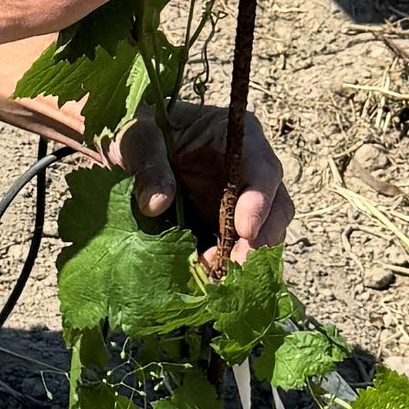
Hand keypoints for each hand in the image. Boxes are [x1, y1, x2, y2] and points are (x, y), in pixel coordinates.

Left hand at [119, 99, 293, 271]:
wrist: (131, 149)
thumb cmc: (142, 131)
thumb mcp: (138, 138)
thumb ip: (148, 165)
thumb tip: (157, 204)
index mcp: (239, 138)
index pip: (264, 169)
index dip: (260, 200)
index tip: (245, 229)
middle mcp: (250, 171)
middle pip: (277, 207)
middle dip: (261, 239)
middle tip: (236, 266)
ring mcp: (242, 202)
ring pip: (265, 234)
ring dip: (246, 257)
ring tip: (218, 276)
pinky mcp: (227, 228)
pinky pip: (240, 250)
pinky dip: (228, 266)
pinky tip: (209, 277)